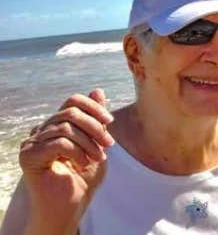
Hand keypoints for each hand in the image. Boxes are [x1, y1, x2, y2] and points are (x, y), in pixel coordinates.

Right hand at [18, 89, 113, 232]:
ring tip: (99, 158)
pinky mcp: (28, 157)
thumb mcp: (95, 142)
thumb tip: (97, 89)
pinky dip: (77, 152)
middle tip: (109, 145)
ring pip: (66, 127)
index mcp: (55, 124)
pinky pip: (58, 143)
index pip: (73, 101)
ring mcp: (31, 143)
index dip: (94, 106)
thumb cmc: (82, 177)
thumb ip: (95, 118)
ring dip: (89, 142)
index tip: (110, 121)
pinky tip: (83, 164)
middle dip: (95, 127)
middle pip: (71, 112)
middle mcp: (40, 130)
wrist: (70, 206)